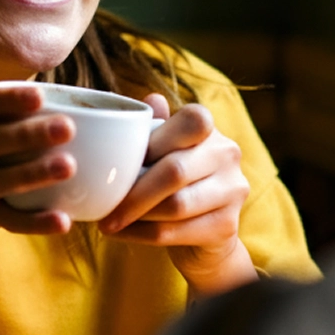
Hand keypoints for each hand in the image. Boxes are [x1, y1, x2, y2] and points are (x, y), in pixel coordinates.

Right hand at [0, 84, 81, 238]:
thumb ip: (21, 109)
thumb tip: (95, 95)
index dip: (6, 100)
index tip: (40, 96)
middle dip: (23, 135)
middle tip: (68, 129)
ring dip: (28, 174)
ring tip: (69, 168)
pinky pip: (4, 219)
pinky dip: (33, 222)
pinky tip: (63, 221)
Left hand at [97, 95, 256, 297]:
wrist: (201, 233)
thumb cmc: (170, 181)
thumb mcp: (159, 150)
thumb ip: (152, 127)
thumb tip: (151, 99)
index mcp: (208, 128)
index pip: (190, 122)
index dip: (152, 143)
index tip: (118, 164)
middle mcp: (227, 154)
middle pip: (175, 171)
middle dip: (133, 193)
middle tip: (102, 210)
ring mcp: (233, 189)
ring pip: (176, 205)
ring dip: (135, 216)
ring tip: (108, 222)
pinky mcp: (228, 225)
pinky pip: (176, 231)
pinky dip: (142, 234)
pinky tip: (122, 234)